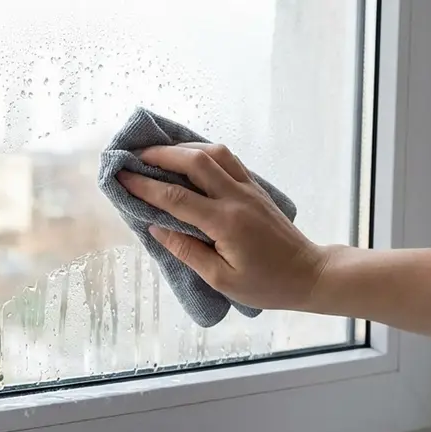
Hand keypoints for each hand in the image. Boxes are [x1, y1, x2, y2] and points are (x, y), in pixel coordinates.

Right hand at [116, 143, 336, 311]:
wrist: (309, 274)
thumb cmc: (265, 284)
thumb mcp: (221, 279)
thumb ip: (187, 251)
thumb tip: (156, 227)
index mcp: (226, 222)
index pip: (176, 197)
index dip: (145, 186)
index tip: (121, 177)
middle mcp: (237, 197)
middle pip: (196, 161)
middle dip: (162, 154)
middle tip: (135, 156)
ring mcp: (249, 189)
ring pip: (214, 153)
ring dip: (184, 148)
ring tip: (159, 152)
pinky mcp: (256, 188)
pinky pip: (228, 160)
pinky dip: (204, 152)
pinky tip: (189, 157)